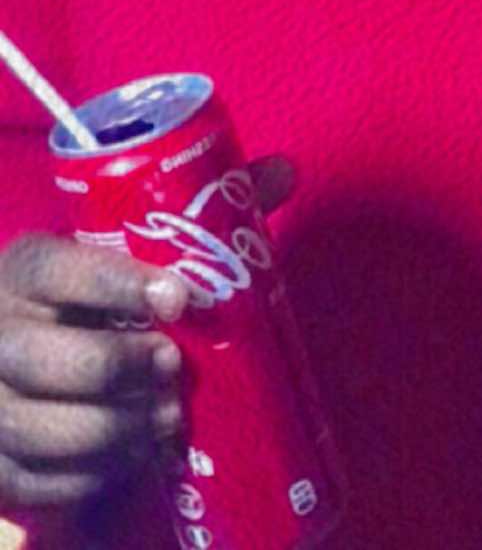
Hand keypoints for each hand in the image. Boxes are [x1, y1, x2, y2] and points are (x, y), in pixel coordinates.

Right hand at [0, 156, 292, 509]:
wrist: (26, 343)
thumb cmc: (91, 291)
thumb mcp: (124, 246)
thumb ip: (199, 212)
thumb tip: (282, 172)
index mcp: (27, 266)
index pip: (57, 269)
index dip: (115, 284)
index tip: (178, 297)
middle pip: (37, 358)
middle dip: (112, 368)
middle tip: (173, 366)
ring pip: (36, 429)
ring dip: (111, 430)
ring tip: (168, 417)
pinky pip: (36, 482)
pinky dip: (93, 475)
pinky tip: (138, 453)